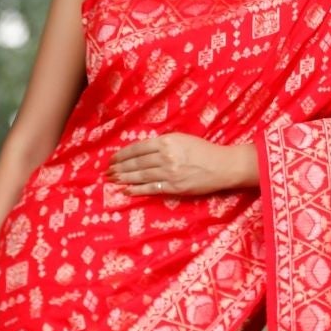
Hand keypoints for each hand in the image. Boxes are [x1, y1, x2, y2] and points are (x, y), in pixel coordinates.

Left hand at [105, 133, 257, 196]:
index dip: (123, 154)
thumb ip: (163, 143)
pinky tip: (126, 191)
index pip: (138, 148)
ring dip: (124, 178)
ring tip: (112, 180)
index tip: (112, 159)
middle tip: (107, 172)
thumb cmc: (204, 151)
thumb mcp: (182, 139)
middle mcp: (166, 156)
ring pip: (141, 175)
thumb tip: (143, 150)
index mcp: (167, 141)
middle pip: (136, 162)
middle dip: (119, 167)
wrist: (223, 166)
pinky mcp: (174, 187)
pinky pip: (151, 189)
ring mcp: (169, 172)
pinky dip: (137, 190)